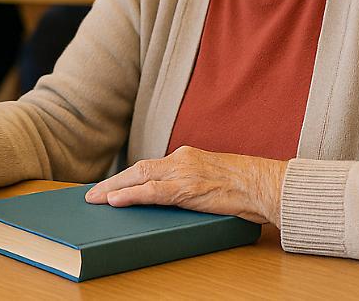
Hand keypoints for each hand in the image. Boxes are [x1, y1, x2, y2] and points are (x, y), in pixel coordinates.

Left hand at [84, 146, 286, 225]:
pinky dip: (131, 195)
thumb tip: (173, 200)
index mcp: (187, 157)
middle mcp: (182, 159)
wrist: (267, 185)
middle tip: (91, 195)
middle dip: (112, 182)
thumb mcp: (213, 180)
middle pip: (138, 169)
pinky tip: (115, 201)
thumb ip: (192, 185)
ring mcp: (184, 172)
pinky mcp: (189, 188)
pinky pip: (153, 192)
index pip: (149, 166)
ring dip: (113, 189)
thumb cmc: (247, 188)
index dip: (126, 177)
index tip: (110, 187)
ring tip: (95, 200)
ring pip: (139, 177)